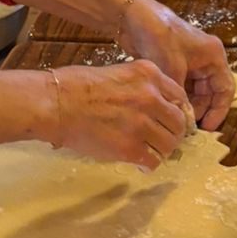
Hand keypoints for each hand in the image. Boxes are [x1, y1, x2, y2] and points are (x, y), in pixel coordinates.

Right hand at [44, 57, 196, 169]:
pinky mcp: (129, 147)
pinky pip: (152, 161)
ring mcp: (142, 123)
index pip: (180, 97)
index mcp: (149, 75)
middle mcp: (151, 97)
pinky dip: (149, 165)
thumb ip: (141, 87)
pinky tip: (140, 164)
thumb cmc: (76, 86)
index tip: (172, 121)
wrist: (56, 103)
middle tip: (163, 140)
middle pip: (179, 122)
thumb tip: (154, 107)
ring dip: (162, 150)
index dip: (177, 112)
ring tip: (151, 152)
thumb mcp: (118, 72)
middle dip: (173, 133)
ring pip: (169, 144)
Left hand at [120, 0, 234, 129]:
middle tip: (186, 128)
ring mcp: (190, 63)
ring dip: (188, 106)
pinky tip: (167, 110)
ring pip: (195, 92)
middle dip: (200, 110)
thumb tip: (183, 120)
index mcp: (213, 56)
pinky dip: (177, 99)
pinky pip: (182, 88)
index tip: (206, 128)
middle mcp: (205, 60)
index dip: (218, 110)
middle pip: (210, 93)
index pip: (225, 89)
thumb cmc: (159, 35)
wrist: (133, 16)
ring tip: (175, 122)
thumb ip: (180, 94)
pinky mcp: (175, 65)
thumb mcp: (172, 66)